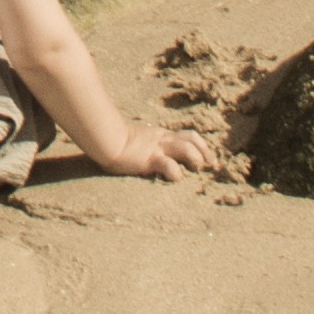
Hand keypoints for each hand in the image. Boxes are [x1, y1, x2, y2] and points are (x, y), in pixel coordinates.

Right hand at [80, 123, 221, 180]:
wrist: (103, 139)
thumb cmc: (115, 142)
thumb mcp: (137, 140)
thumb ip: (147, 144)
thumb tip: (148, 153)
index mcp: (161, 135)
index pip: (189, 136)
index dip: (202, 146)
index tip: (209, 159)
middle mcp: (162, 139)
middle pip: (193, 139)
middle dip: (205, 152)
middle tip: (210, 165)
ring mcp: (157, 148)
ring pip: (186, 149)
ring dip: (195, 159)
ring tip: (196, 168)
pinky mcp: (149, 159)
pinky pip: (169, 166)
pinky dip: (176, 173)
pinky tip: (175, 178)